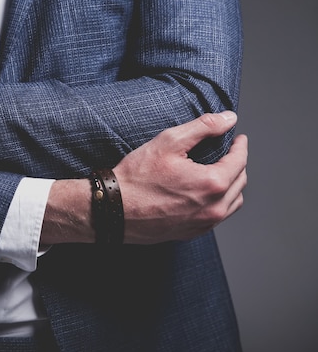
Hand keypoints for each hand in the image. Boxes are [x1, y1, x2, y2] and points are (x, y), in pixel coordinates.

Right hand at [41, 112, 246, 245]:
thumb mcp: (168, 142)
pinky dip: (218, 203)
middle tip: (228, 152)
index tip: (238, 138)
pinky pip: (217, 218)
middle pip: (239, 182)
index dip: (240, 146)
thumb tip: (229, 118)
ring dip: (231, 185)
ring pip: (232, 203)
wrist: (112, 209)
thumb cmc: (136, 177)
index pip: (240, 161)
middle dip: (237, 164)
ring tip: (220, 172)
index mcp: (212, 184)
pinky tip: (205, 193)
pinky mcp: (191, 233)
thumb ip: (203, 127)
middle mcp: (213, 208)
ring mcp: (203, 224)